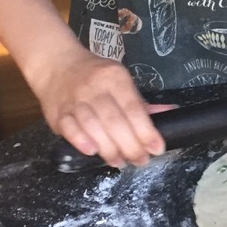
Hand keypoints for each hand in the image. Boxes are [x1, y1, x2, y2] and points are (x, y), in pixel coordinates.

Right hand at [27, 46, 167, 168]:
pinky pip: (70, 129)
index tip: (156, 148)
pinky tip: (92, 152)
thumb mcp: (119, 80)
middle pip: (114, 121)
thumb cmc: (94, 75)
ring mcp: (74, 100)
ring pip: (93, 127)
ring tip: (120, 161)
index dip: (145, 131)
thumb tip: (170, 113)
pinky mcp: (58, 113)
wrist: (56, 65)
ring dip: (109, 149)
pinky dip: (81, 141)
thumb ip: (140, 102)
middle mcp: (94, 88)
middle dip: (130, 145)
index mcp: (114, 78)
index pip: (133, 108)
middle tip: (140, 160)